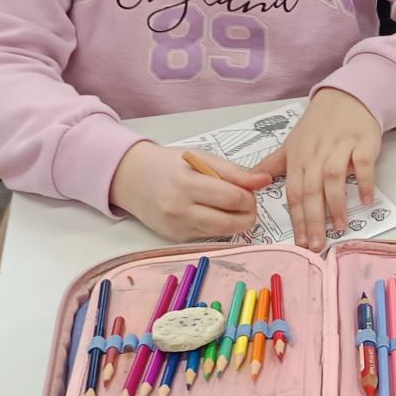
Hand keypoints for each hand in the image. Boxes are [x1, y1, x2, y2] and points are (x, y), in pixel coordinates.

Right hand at [109, 142, 268, 241]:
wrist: (132, 178)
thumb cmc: (168, 165)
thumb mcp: (201, 157)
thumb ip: (234, 171)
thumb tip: (264, 180)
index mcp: (187, 184)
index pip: (232, 198)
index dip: (250, 197)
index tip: (251, 191)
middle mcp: (179, 209)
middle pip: (230, 222)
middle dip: (248, 214)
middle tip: (247, 203)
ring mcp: (177, 227)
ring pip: (222, 232)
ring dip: (236, 222)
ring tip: (232, 206)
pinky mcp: (176, 238)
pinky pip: (208, 236)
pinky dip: (219, 226)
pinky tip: (214, 213)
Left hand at [253, 87, 381, 246]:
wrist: (346, 97)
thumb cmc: (318, 125)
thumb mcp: (292, 143)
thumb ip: (273, 165)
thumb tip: (249, 182)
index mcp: (298, 157)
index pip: (294, 192)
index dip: (296, 218)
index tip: (299, 242)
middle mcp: (316, 154)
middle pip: (311, 190)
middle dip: (313, 220)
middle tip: (317, 245)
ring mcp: (340, 147)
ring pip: (333, 179)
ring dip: (336, 205)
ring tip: (339, 228)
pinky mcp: (362, 142)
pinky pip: (363, 164)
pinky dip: (365, 182)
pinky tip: (367, 200)